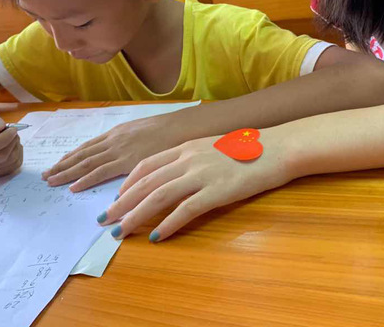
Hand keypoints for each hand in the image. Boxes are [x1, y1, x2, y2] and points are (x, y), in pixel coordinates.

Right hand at [0, 110, 22, 177]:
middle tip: (13, 130)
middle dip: (11, 141)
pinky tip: (11, 145)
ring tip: (11, 136)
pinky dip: (18, 152)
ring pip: (10, 160)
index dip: (2, 139)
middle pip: (0, 156)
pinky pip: (15, 164)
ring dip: (16, 145)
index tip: (12, 130)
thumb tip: (0, 127)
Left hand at [43, 114, 185, 191]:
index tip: (58, 164)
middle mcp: (113, 140)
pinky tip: (73, 187)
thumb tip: (125, 155)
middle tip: (45, 176)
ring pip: (86, 163)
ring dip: (66, 173)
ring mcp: (118, 150)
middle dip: (62, 166)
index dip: (71, 156)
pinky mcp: (126, 161)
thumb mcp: (144, 134)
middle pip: (82, 155)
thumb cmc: (168, 132)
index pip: (88, 146)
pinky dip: (85, 179)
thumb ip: (131, 144)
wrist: (181, 127)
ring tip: (51, 182)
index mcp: (117, 133)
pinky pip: (100, 171)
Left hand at [97, 129, 294, 241]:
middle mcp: (188, 159)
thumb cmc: (249, 149)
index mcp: (186, 147)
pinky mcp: (216, 192)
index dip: (128, 184)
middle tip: (105, 219)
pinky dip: (167, 224)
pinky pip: (184, 210)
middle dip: (122, 203)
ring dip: (135, 216)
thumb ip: (192, 158)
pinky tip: (156, 236)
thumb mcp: (213, 146)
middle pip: (146, 183)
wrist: (277, 148)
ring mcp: (201, 175)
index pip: (147, 166)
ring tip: (121, 232)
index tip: (116, 198)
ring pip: (158, 197)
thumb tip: (175, 175)